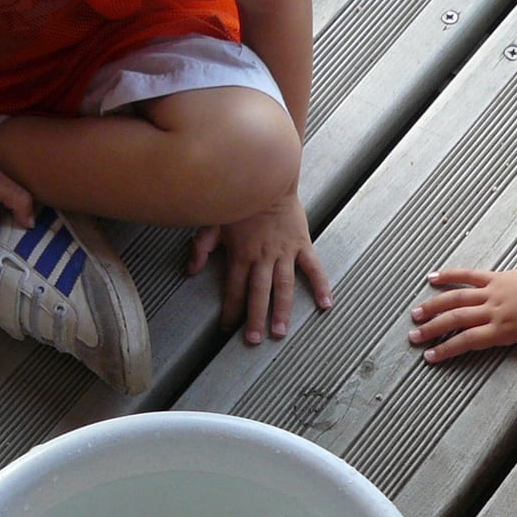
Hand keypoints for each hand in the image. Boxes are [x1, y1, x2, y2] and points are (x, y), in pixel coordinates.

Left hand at [185, 190, 331, 344]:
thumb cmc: (240, 200)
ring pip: (283, 286)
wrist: (267, 177)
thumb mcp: (213, 222)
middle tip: (254, 340)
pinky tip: (325, 303)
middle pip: (258, 293)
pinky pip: (313, 267)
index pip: (234, 289)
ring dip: (282, 310)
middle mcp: (262, 257)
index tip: (228, 329)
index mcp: (241, 255)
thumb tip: (190, 270)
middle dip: (255, 318)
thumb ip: (201, 247)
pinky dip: (321, 285)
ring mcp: (284, 252)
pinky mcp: (301, 244)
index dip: (231, 311)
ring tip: (282, 331)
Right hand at [408, 267, 516, 395]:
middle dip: (432, 329)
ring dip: (434, 306)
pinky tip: (433, 277)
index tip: (430, 356)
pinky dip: (450, 275)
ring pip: (456, 298)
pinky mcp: (495, 277)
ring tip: (416, 313)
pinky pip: (469, 275)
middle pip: (455, 319)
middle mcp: (491, 310)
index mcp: (501, 328)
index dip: (446, 349)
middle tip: (413, 337)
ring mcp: (491, 292)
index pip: (467, 340)